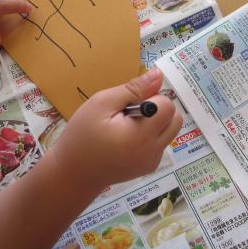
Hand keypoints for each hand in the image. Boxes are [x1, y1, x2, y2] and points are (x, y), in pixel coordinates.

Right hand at [50, 68, 182, 190]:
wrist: (73, 173)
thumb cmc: (82, 135)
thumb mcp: (102, 103)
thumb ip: (133, 89)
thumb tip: (158, 75)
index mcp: (143, 135)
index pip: (167, 105)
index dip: (149, 98)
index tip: (127, 106)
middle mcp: (154, 150)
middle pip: (175, 118)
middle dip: (157, 110)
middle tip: (129, 114)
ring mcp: (153, 161)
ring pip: (169, 131)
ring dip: (154, 123)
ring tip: (126, 127)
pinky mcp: (148, 167)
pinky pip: (159, 143)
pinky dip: (148, 136)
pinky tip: (125, 140)